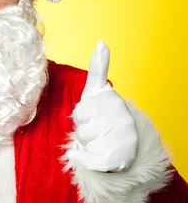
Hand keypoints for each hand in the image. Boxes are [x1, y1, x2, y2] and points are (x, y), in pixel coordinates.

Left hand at [66, 41, 137, 171]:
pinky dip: (83, 160)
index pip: (80, 111)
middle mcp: (121, 118)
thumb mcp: (97, 91)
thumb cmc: (103, 116)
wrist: (121, 146)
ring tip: (99, 141)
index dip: (82, 116)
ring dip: (87, 145)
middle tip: (96, 130)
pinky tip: (87, 156)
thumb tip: (101, 42)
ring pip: (85, 144)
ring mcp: (122, 138)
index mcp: (113, 101)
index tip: (92, 115)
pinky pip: (89, 160)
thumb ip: (98, 68)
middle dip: (83, 131)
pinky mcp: (118, 158)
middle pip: (81, 128)